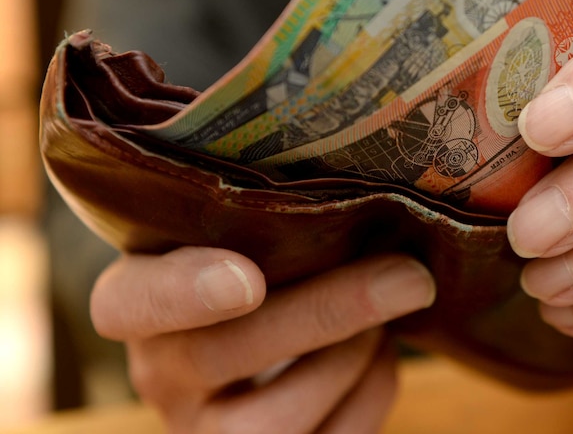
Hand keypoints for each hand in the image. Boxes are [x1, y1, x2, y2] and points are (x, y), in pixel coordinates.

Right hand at [90, 247, 434, 432]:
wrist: (263, 340)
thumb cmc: (257, 264)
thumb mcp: (240, 236)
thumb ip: (266, 221)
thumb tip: (365, 202)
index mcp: (136, 303)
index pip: (126, 304)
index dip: (182, 294)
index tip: (249, 279)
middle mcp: (159, 376)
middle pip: (226, 355)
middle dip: (327, 313)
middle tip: (406, 275)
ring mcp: (207, 433)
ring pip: (278, 418)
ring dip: (355, 354)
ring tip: (393, 300)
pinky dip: (372, 389)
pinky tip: (380, 349)